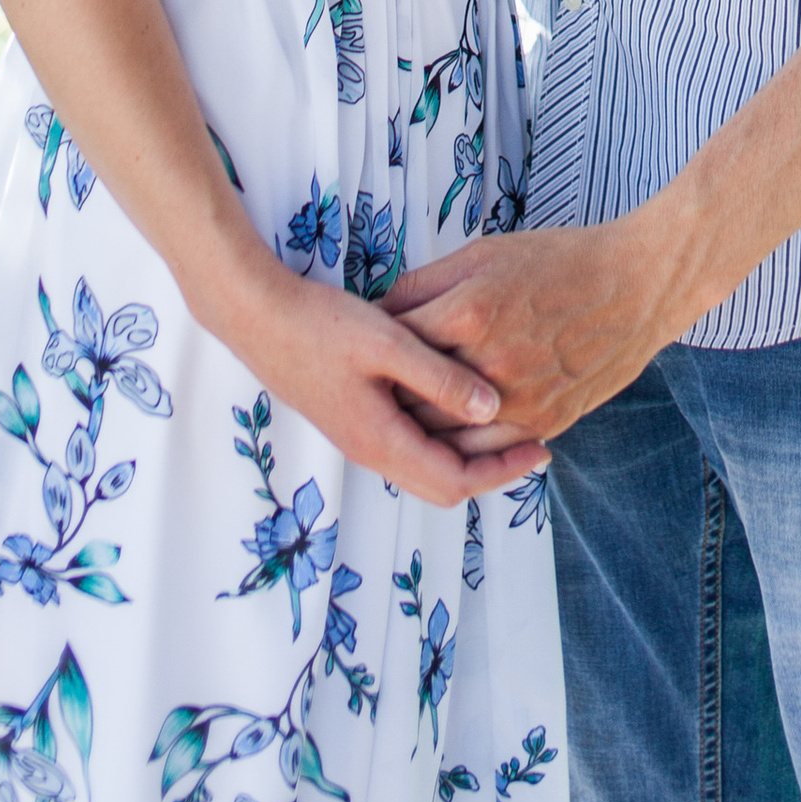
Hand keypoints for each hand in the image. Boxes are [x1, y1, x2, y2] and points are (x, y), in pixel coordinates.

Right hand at [217, 261, 549, 503]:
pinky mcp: (357, 417)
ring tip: (511, 422)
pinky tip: (463, 403)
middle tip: (536, 439)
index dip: (502, 470)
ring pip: (428, 465)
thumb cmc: (320, 325)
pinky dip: (445, 435)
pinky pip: (412, 444)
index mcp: (381, 439)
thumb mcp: (387, 342)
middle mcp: (372, 450)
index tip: (542, 447)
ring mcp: (362, 436)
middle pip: (444, 483)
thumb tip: (492, 407)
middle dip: (493, 468)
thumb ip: (438, 376)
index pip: (454, 481)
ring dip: (470, 452)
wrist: (259, 319)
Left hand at [386, 215, 684, 447]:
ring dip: (418, 426)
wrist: (636, 286)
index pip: (394, 341)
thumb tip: (382, 308)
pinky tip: (447, 433)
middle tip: (373, 385)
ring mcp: (517, 400)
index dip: (373, 342)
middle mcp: (488, 363)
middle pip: (411, 395)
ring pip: (442, 434)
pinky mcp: (542, 423)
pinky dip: (460, 446)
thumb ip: (428, 283)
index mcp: (469, 311)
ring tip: (402, 414)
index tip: (363, 344)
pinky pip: (485, 451)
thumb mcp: (486, 253)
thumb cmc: (560, 260)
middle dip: (388, 390)